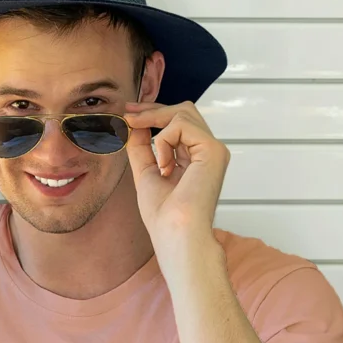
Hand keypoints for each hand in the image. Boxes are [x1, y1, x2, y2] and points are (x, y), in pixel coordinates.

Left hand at [124, 100, 230, 249]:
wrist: (175, 233)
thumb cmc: (164, 216)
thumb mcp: (145, 172)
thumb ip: (142, 147)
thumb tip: (134, 122)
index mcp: (196, 158)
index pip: (180, 123)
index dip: (154, 113)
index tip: (129, 114)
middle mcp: (208, 152)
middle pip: (184, 111)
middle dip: (153, 110)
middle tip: (128, 116)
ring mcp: (214, 150)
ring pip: (183, 113)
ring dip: (154, 123)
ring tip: (145, 148)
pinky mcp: (213, 150)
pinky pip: (182, 125)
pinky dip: (164, 141)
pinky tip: (164, 166)